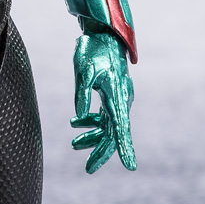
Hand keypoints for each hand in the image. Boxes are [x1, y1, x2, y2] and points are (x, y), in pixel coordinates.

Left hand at [70, 32, 136, 173]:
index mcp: (117, 97)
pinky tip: (76, 123)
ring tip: (74, 145)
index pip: (122, 128)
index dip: (125, 148)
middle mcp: (121, 101)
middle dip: (101, 152)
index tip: (130, 166)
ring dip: (93, 136)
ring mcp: (117, 98)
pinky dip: (91, 121)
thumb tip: (78, 115)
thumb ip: (81, 92)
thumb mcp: (84, 69)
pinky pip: (103, 115)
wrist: (104, 34)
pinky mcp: (111, 94)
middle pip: (113, 133)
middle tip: (88, 169)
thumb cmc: (94, 50)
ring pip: (107, 126)